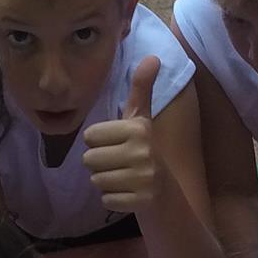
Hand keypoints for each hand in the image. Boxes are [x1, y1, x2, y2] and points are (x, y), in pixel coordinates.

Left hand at [82, 55, 162, 213]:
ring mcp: (144, 178)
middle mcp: (143, 151)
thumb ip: (142, 88)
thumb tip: (152, 57)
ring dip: (106, 182)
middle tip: (120, 165)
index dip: (99, 143)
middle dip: (100, 164)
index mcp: (138, 128)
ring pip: (96, 180)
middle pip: (89, 159)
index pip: (89, 136)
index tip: (118, 146)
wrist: (168, 194)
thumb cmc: (145, 151)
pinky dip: (113, 199)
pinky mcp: (142, 201)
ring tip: (124, 179)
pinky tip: (129, 194)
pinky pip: (106, 199)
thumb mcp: (142, 119)